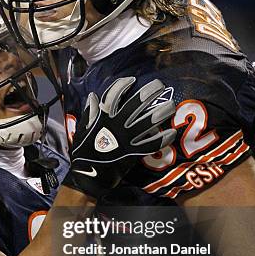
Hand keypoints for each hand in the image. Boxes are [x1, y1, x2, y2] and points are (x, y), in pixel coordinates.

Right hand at [62, 77, 175, 198]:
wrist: (88, 175)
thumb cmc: (83, 152)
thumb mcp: (82, 129)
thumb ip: (89, 113)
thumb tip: (94, 96)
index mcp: (102, 118)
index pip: (113, 95)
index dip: (123, 85)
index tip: (132, 80)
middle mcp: (116, 125)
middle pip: (135, 104)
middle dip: (149, 92)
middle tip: (160, 85)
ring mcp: (126, 138)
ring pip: (147, 122)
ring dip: (160, 113)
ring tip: (171, 106)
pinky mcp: (133, 152)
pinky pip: (151, 144)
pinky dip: (162, 139)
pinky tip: (171, 133)